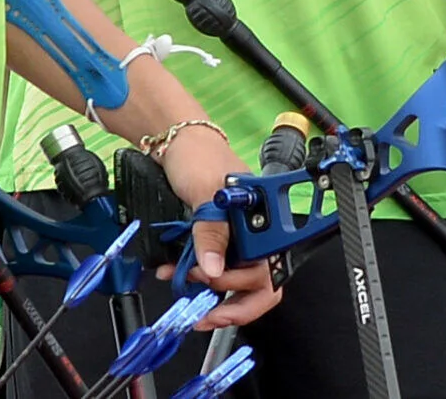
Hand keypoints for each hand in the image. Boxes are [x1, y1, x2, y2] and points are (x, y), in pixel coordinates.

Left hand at [154, 127, 287, 328]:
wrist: (175, 143)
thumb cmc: (200, 155)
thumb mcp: (206, 192)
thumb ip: (212, 232)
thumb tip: (216, 269)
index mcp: (266, 218)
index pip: (271, 269)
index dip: (244, 286)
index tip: (214, 287)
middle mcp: (256, 232)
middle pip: (258, 284)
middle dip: (228, 298)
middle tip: (202, 302)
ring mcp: (237, 238)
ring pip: (234, 282)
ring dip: (210, 293)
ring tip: (185, 287)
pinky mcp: (218, 240)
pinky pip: (214, 270)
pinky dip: (197, 279)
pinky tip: (177, 273)